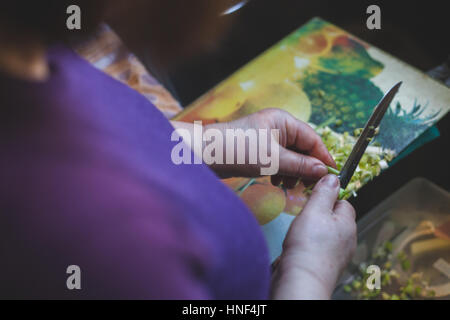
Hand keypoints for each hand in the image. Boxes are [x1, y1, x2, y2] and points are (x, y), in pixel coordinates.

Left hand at [204, 108, 335, 184]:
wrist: (204, 155)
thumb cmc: (237, 150)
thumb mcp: (272, 159)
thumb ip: (300, 165)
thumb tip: (323, 171)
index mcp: (283, 121)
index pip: (312, 139)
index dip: (323, 157)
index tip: (331, 175)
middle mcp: (277, 127)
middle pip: (303, 148)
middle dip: (306, 167)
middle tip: (307, 185)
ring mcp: (268, 139)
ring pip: (291, 157)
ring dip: (294, 172)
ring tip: (288, 186)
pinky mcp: (259, 151)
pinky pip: (279, 162)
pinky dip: (282, 173)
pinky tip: (277, 183)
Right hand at [271, 174, 356, 298]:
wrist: (302, 280)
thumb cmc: (309, 246)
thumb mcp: (315, 210)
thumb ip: (324, 192)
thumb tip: (334, 177)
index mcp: (348, 224)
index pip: (343, 202)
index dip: (328, 198)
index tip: (313, 198)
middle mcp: (347, 241)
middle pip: (334, 219)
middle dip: (319, 215)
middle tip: (304, 216)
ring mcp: (337, 256)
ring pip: (325, 234)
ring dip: (313, 231)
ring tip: (299, 233)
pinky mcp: (325, 266)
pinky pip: (318, 249)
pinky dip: (308, 246)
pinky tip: (297, 247)